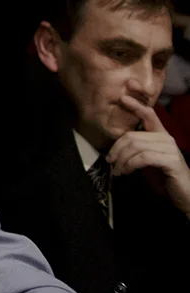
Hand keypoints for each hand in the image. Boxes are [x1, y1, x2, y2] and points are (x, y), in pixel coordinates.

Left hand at [108, 94, 189, 216]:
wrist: (184, 196)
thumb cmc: (164, 178)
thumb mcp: (147, 161)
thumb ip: (136, 150)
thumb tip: (115, 148)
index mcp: (161, 135)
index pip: (148, 114)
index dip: (136, 104)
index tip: (122, 97)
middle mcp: (167, 138)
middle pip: (132, 136)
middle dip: (116, 149)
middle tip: (110, 161)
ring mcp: (170, 148)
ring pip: (135, 146)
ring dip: (121, 160)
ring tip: (117, 170)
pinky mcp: (171, 160)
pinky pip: (143, 157)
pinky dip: (130, 164)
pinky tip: (125, 172)